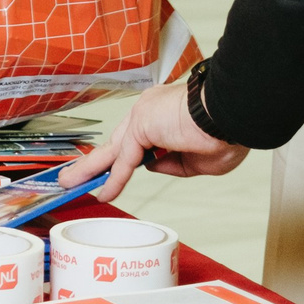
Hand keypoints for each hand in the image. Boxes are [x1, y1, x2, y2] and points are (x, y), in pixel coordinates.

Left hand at [60, 80, 247, 201]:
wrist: (232, 115)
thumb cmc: (226, 133)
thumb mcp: (200, 160)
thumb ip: (174, 164)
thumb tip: (154, 166)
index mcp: (165, 115)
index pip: (137, 139)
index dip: (122, 158)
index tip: (109, 173)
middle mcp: (150, 111)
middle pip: (116, 143)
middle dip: (95, 161)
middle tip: (76, 175)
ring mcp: (144, 117)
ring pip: (113, 150)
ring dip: (91, 169)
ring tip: (71, 183)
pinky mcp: (142, 125)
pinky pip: (125, 160)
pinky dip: (114, 178)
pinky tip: (104, 192)